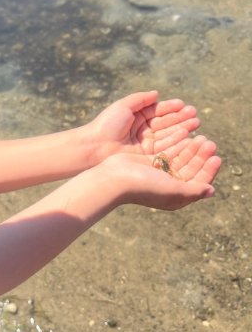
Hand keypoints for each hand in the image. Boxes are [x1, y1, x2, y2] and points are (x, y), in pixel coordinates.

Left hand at [88, 90, 202, 162]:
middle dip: (180, 119)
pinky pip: (164, 147)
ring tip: (195, 123)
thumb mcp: (123, 106)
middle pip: (165, 123)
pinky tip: (188, 136)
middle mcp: (142, 130)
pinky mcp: (147, 156)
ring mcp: (145, 143)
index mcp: (136, 117)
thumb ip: (140, 99)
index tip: (184, 105)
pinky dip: (176, 142)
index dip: (171, 108)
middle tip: (195, 114)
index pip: (157, 111)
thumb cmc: (107, 124)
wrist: (96, 146)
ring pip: (167, 135)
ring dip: (182, 129)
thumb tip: (156, 94)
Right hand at [99, 135, 220, 210]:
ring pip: (181, 159)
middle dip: (201, 156)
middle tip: (209, 142)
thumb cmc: (143, 187)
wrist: (115, 179)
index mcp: (176, 196)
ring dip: (192, 149)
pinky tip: (186, 136)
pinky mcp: (150, 162)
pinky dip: (178, 145)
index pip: (198, 182)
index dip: (209, 170)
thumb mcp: (173, 190)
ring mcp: (159, 173)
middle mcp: (169, 185)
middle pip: (191, 168)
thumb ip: (193, 191)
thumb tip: (211, 190)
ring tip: (201, 136)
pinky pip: (169, 152)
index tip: (216, 156)